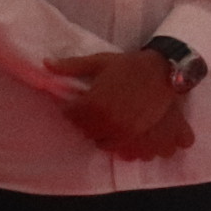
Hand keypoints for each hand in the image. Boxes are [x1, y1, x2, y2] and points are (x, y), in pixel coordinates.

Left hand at [47, 50, 192, 157]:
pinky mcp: (140, 137)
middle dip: (87, 123)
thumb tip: (46, 64)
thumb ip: (72, 66)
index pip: (70, 115)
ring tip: (110, 123)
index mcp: (92, 104)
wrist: (164, 69)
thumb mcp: (100, 61)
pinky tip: (123, 133)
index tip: (80, 103)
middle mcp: (106, 122)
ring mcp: (123, 132)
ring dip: (103, 135)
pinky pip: (122, 149)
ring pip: (103, 143)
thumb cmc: (129, 65)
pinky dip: (120, 144)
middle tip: (96, 111)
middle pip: (86, 131)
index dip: (73, 109)